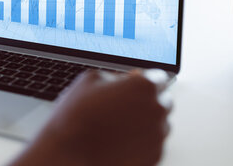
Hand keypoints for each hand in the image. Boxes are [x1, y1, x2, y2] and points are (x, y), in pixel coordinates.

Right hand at [12, 70, 170, 165]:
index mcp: (143, 86)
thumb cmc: (76, 116)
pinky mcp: (153, 156)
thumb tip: (126, 80)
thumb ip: (116, 76)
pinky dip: (141, 141)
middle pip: (162, 100)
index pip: (158, 78)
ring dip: (144, 121)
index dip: (143, 80)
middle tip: (122, 105)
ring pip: (159, 123)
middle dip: (146, 100)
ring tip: (117, 125)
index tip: (134, 85)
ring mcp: (157, 135)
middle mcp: (156, 109)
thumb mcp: (90, 80)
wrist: (70, 152)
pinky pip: (153, 143)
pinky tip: (120, 140)